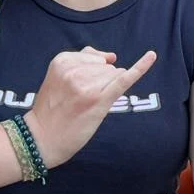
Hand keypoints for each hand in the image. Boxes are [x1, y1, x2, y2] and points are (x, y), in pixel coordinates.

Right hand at [21, 47, 158, 169]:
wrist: (42, 138)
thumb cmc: (52, 107)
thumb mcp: (58, 76)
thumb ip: (83, 59)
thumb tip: (112, 56)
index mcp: (62, 61)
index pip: (96, 58)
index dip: (91, 74)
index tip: (75, 89)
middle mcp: (75, 70)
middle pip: (107, 66)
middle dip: (100, 81)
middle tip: (79, 100)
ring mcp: (88, 85)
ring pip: (115, 75)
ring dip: (106, 89)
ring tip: (85, 104)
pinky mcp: (100, 100)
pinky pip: (124, 79)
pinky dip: (141, 67)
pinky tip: (152, 56)